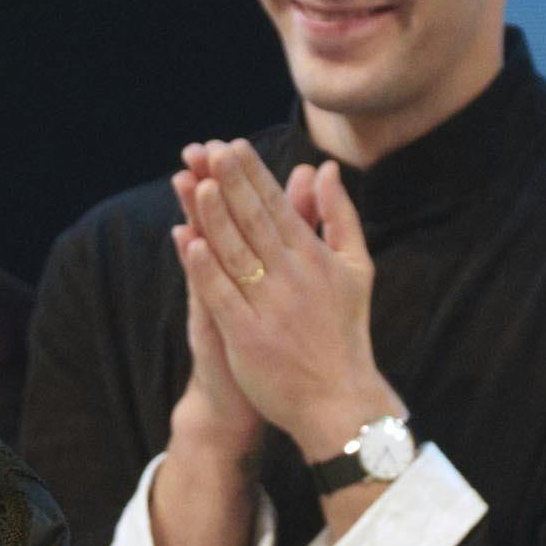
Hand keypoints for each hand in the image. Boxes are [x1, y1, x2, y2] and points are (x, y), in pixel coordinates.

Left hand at [173, 147, 394, 460]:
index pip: (278, 207)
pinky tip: (189, 242)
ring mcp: (270, 307)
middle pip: (255, 222)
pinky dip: (206, 269)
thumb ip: (339, 216)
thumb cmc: (346, 331)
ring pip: (236, 253)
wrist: (340, 400)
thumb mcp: (357, 267)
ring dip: (215, 217)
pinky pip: (224, 297)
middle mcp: (294, 277)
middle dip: (232, 183)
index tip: (233, 145)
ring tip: (197, 184)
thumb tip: (326, 168)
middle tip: (211, 149)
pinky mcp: (249, 337)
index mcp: (316, 258)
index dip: (253, 175)